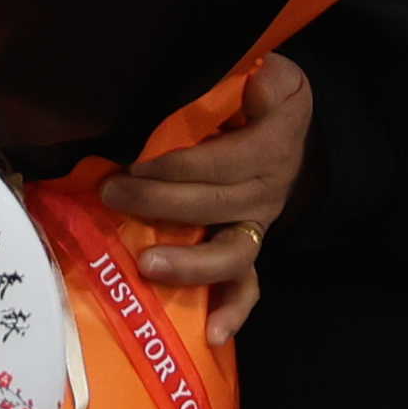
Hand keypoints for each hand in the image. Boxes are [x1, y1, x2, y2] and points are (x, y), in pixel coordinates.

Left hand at [104, 55, 315, 342]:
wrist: (294, 126)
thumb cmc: (263, 95)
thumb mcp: (268, 73)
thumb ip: (249, 78)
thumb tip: (239, 83)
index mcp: (269, 147)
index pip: (221, 162)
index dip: (179, 166)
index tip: (136, 163)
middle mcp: (266, 193)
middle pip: (215, 206)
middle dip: (161, 203)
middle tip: (113, 195)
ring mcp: (256, 225)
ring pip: (231, 254)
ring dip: (190, 264)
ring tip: (147, 265)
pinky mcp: (247, 247)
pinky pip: (247, 286)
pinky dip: (233, 311)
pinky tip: (214, 335)